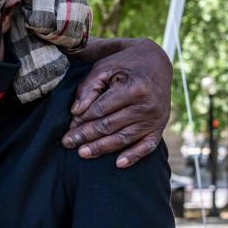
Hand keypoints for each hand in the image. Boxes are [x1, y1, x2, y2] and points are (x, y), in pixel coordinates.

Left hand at [64, 38, 171, 167]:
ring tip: (82, 153)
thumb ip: (89, 87)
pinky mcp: (160, 127)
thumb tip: (76, 112)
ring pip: (124, 138)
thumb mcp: (105, 67)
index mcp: (134, 88)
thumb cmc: (125, 64)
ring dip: (102, 148)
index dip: (82, 120)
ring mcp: (155, 118)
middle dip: (86, 136)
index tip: (68, 127)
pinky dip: (134, 156)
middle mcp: (147, 105)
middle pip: (110, 126)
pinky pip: (147, 146)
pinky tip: (118, 164)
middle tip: (67, 143)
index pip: (101, 109)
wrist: (157, 63)